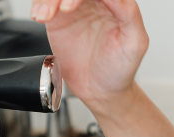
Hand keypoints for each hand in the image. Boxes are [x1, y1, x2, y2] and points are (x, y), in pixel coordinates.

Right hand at [29, 0, 147, 109]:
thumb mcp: (135, 43)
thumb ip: (130, 14)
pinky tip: (40, 16)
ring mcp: (74, 10)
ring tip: (46, 16)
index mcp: (115, 2)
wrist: (100, 91)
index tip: (74, 5)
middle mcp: (94, 2)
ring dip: (48, 0)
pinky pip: (45, 5)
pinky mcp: (57, 21)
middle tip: (64, 10)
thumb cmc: (120, 69)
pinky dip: (39, 5)